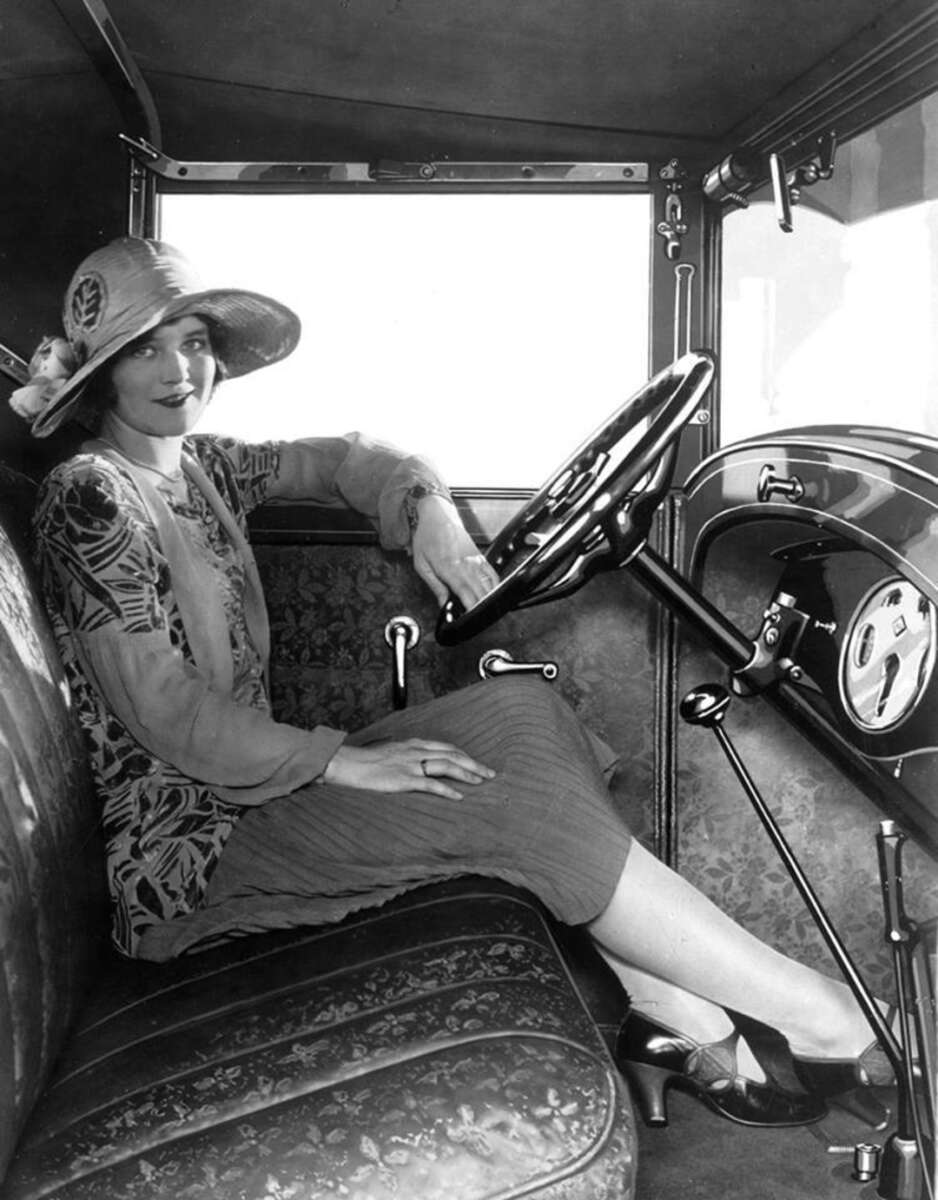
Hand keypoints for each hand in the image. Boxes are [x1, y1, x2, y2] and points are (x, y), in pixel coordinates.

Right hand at [321, 737, 495, 799]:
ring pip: (447, 766)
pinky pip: (431, 784)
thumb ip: (406, 755)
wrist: (347, 763)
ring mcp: (410, 764)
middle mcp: (415, 751)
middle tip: (490, 773)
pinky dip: (447, 790)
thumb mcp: (390, 752)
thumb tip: (416, 763)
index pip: (446, 747)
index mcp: (413, 743)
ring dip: (467, 774)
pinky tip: (458, 797)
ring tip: (481, 782)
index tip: (476, 763)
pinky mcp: (403, 779)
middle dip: (474, 763)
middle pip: (453, 754)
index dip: (464, 755)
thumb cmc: (365, 760)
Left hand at [411, 493, 499, 609]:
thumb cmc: (428, 537)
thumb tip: (443, 604)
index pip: (465, 592)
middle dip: (481, 609)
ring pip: (489, 585)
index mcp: (448, 566)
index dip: (471, 607)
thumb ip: (434, 585)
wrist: (438, 515)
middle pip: (480, 591)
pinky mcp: (481, 557)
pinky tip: (492, 597)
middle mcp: (465, 564)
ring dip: (489, 600)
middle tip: (480, 622)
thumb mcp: (421, 564)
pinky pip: (493, 575)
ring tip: (487, 614)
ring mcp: (476, 560)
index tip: (472, 619)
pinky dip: (495, 587)